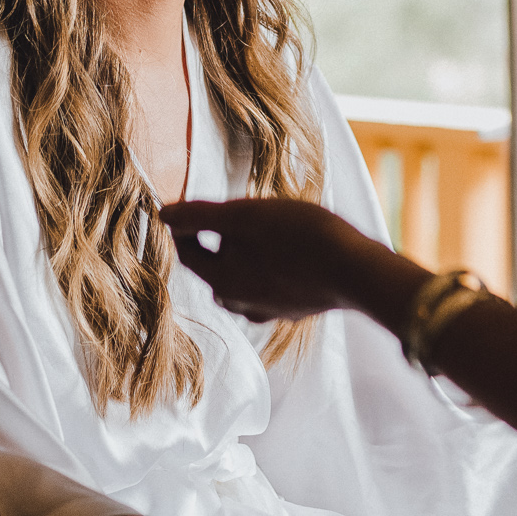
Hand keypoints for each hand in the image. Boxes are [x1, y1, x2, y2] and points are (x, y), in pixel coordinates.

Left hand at [160, 198, 387, 322]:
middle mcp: (240, 303)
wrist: (354, 270)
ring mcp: (269, 310)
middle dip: (215, 243)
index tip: (190, 206)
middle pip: (213, 270)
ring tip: (258, 232)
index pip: (187, 254)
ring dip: (242, 258)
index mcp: (220, 280)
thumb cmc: (296, 236)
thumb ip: (199, 216)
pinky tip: (286, 254)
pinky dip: (268, 270)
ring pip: (242, 282)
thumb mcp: (243, 215)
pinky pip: (269, 288)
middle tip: (230, 215)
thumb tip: (162, 214)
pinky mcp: (296, 309)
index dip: (184, 227)